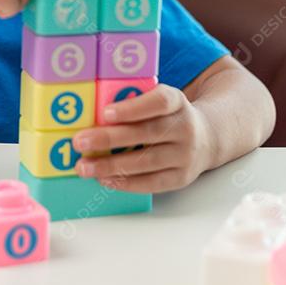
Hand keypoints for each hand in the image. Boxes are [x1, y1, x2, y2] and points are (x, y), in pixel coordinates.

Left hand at [71, 84, 212, 192]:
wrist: (206, 138)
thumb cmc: (168, 117)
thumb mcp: (160, 101)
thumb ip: (135, 102)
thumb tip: (92, 112)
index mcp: (177, 102)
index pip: (159, 102)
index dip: (133, 108)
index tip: (106, 112)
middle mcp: (185, 128)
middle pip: (146, 133)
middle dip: (109, 139)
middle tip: (80, 142)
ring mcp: (185, 155)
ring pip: (145, 161)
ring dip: (111, 165)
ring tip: (84, 167)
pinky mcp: (181, 177)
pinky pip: (151, 183)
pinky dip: (126, 183)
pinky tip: (104, 179)